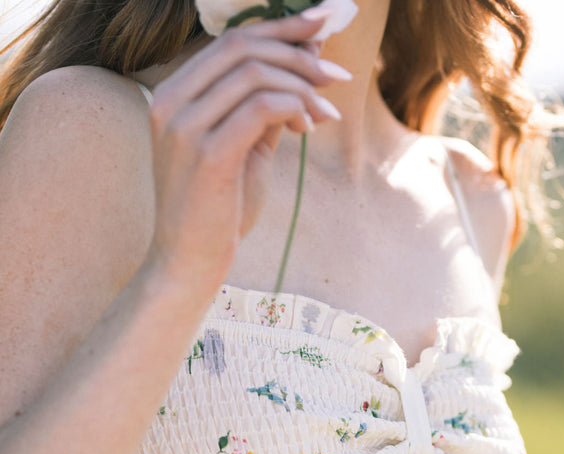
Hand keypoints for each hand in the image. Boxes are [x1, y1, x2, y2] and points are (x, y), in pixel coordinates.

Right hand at [144, 9, 349, 292]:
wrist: (189, 263)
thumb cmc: (218, 211)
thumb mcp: (244, 148)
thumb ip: (266, 105)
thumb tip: (307, 59)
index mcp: (173, 94)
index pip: (230, 41)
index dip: (281, 27)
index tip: (323, 24)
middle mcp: (170, 102)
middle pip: (242, 47)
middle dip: (298, 51)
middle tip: (337, 74)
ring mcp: (184, 126)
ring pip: (256, 74)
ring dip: (302, 87)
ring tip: (326, 114)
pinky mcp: (206, 153)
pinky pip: (262, 108)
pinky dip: (294, 109)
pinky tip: (307, 129)